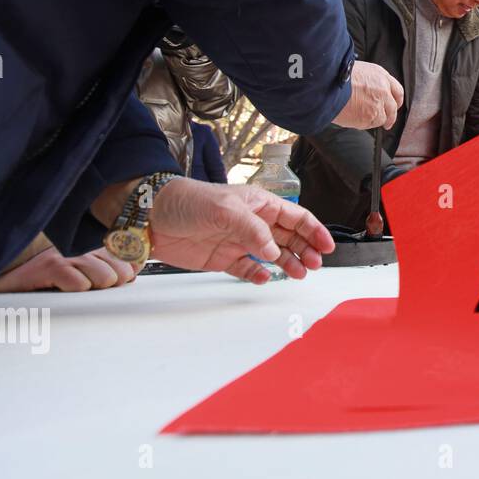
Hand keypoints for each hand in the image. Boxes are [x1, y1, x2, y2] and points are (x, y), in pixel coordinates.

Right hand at [0, 246, 138, 292]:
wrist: (3, 284)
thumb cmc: (43, 284)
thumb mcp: (81, 276)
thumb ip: (109, 272)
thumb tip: (133, 274)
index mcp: (92, 247)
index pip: (131, 258)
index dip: (127, 275)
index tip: (116, 283)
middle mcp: (82, 246)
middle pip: (122, 272)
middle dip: (110, 287)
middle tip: (86, 289)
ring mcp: (67, 254)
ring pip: (105, 278)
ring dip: (90, 291)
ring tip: (70, 290)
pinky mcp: (50, 266)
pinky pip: (80, 284)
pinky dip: (72, 292)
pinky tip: (58, 290)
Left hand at [140, 178, 334, 283]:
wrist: (152, 217)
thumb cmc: (187, 201)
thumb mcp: (225, 208)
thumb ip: (252, 229)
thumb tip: (272, 249)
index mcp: (259, 204)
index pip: (295, 217)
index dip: (313, 230)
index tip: (326, 245)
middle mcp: (253, 222)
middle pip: (289, 237)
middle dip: (305, 250)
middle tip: (314, 264)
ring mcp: (239, 241)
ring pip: (273, 254)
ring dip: (287, 263)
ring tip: (298, 274)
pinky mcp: (223, 258)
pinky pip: (248, 268)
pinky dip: (258, 274)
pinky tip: (265, 278)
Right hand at [334, 60, 403, 129]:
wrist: (325, 85)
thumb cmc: (334, 76)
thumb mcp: (356, 70)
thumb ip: (368, 80)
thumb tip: (368, 90)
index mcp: (380, 75)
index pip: (397, 90)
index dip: (396, 100)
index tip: (394, 105)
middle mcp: (383, 89)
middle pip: (393, 107)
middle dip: (391, 116)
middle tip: (387, 122)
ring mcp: (378, 104)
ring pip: (382, 118)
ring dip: (374, 120)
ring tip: (360, 117)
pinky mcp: (370, 117)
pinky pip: (371, 124)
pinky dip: (365, 124)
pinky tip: (354, 118)